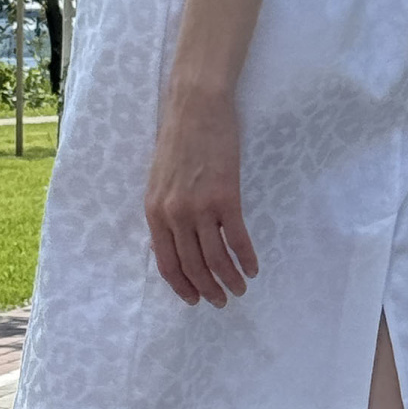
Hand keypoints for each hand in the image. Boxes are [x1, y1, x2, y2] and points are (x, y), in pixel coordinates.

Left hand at [145, 83, 259, 307]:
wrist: (196, 107)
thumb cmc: (179, 139)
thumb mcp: (159, 180)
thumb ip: (164, 212)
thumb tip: (171, 243)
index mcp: (154, 212)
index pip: (166, 263)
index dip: (182, 286)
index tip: (195, 299)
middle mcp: (174, 214)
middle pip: (192, 266)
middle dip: (208, 290)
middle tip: (222, 301)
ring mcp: (200, 207)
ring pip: (215, 258)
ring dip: (230, 279)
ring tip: (240, 289)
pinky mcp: (226, 196)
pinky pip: (237, 239)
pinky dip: (247, 258)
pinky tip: (253, 268)